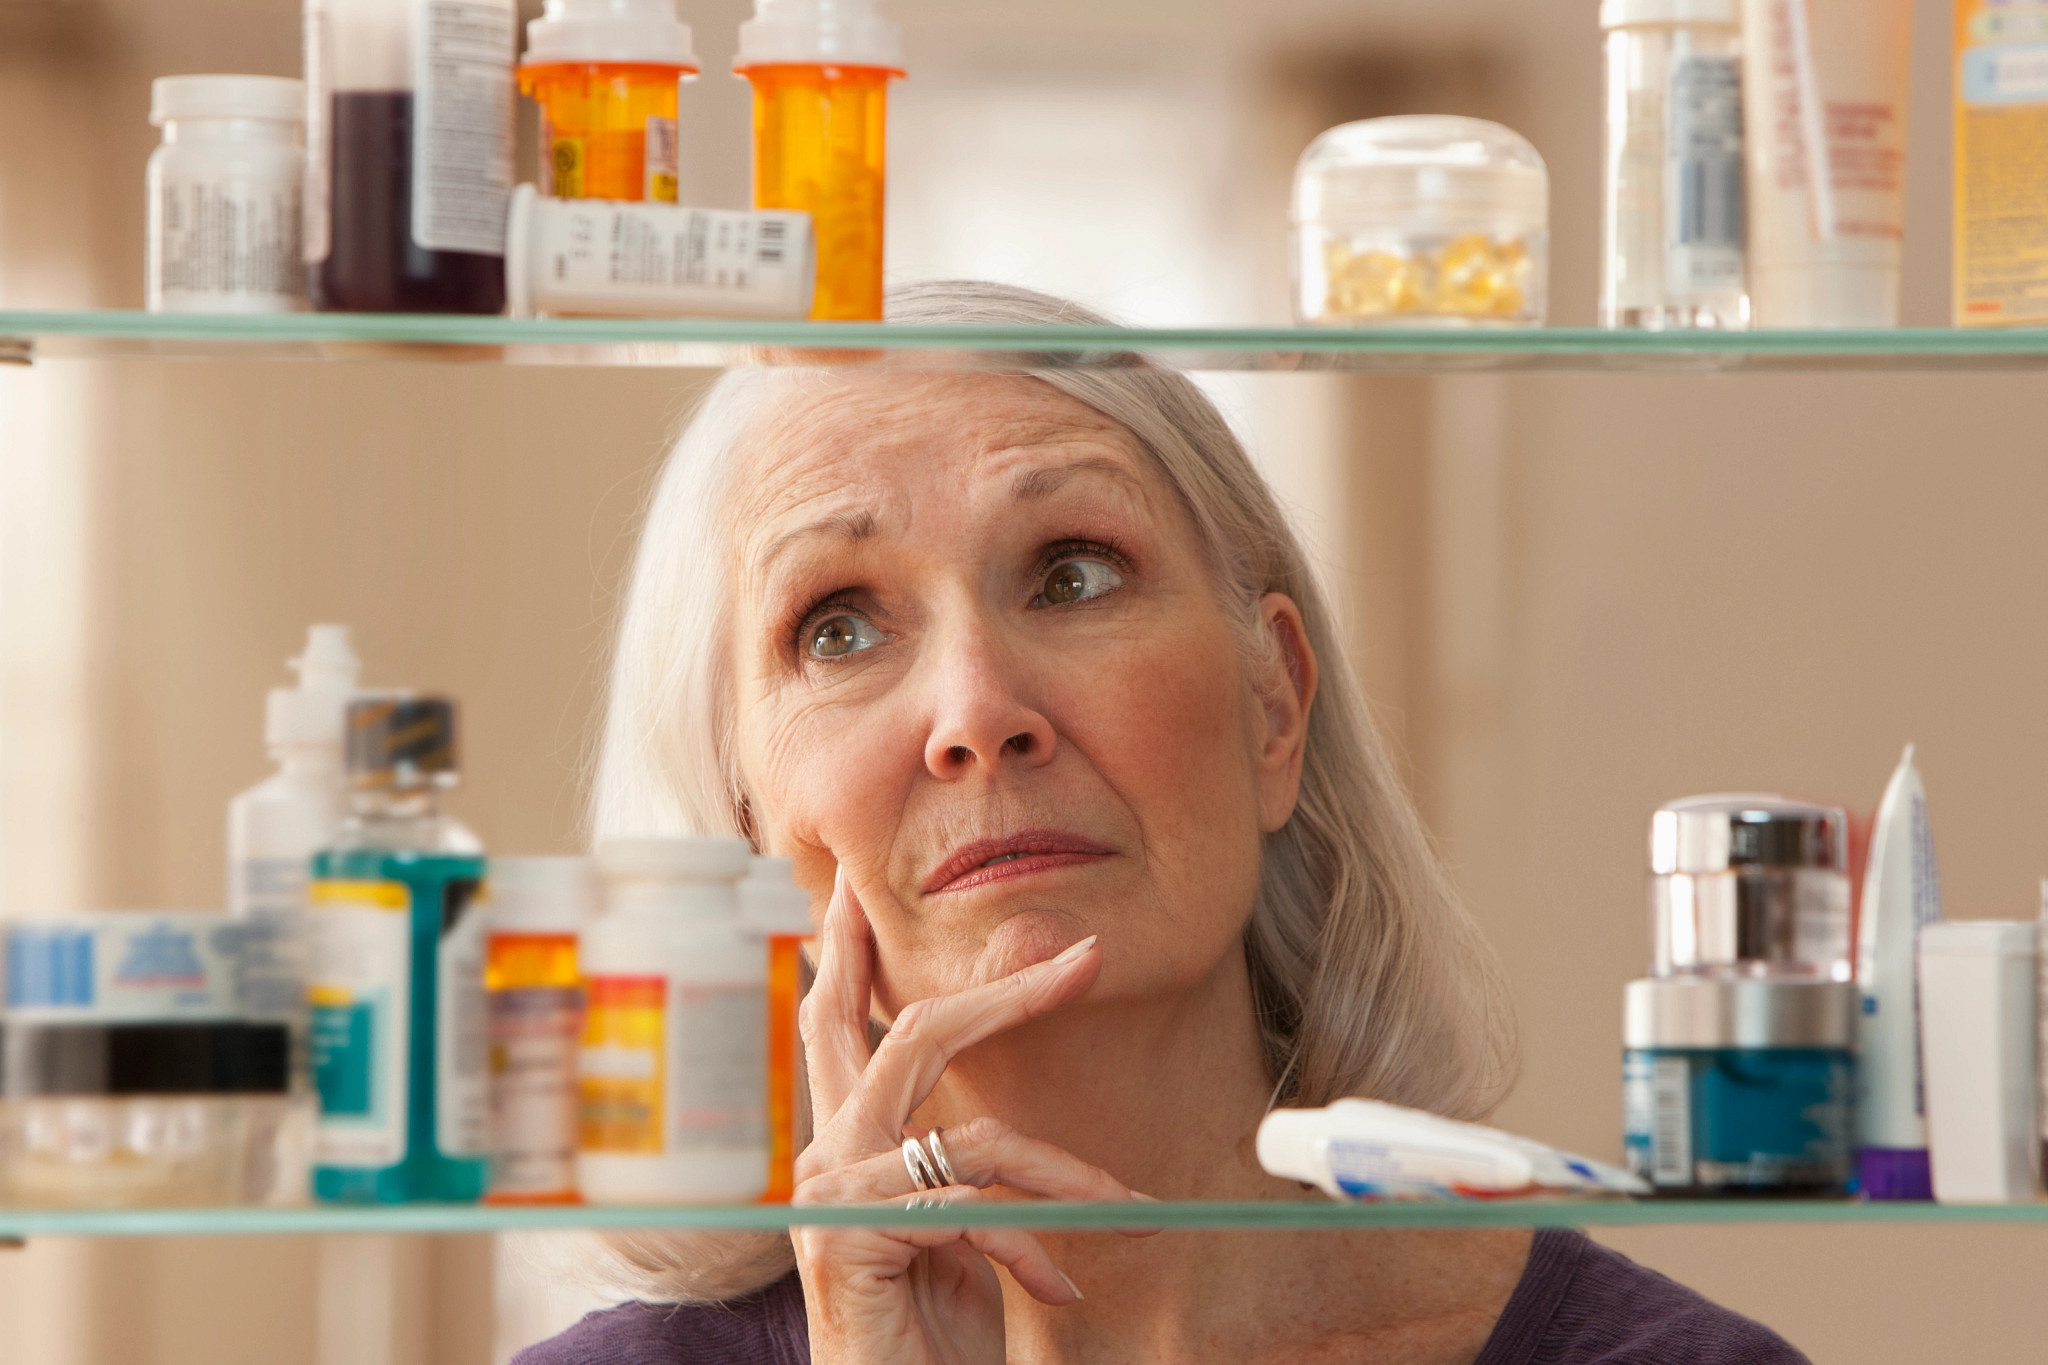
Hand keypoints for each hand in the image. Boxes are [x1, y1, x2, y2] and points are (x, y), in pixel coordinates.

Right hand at [791, 870, 1147, 1364]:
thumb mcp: (957, 1240)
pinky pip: (975, 1208)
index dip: (856, 952)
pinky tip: (1060, 1287)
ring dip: (1068, 1177)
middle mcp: (823, 1158)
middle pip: (908, 1036)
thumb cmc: (930, 1346)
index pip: (839, 1024)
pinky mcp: (850, 1238)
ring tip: (1126, 1213)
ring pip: (976, 1138)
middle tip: (1083, 962)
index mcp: (843, 1146)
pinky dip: (1034, 1245)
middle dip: (1003, 993)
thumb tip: (1006, 1136)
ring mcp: (829, 1196)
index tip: (865, 890)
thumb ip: (959, 1174)